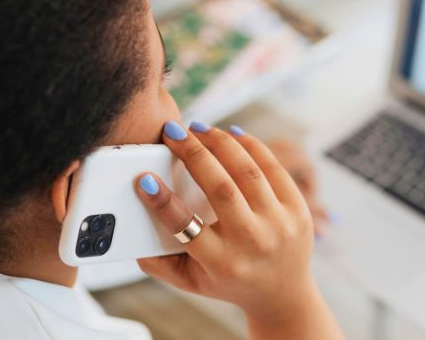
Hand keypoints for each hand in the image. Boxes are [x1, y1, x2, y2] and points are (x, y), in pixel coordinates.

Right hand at [134, 121, 342, 339]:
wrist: (283, 296)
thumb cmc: (229, 282)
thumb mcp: (190, 281)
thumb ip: (158, 262)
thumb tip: (126, 232)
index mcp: (221, 262)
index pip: (186, 225)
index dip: (161, 200)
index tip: (143, 178)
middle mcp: (252, 242)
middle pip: (220, 188)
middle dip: (192, 153)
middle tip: (172, 132)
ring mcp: (279, 224)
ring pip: (248, 170)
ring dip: (219, 142)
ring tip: (197, 128)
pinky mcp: (298, 208)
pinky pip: (272, 167)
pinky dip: (249, 145)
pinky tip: (228, 134)